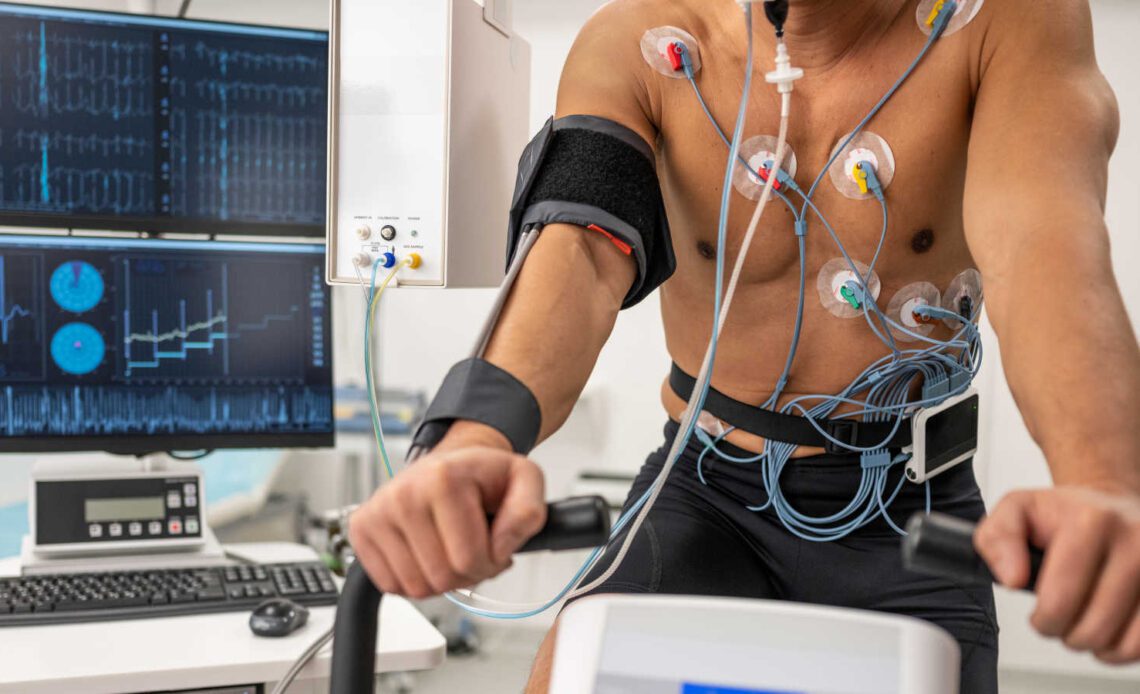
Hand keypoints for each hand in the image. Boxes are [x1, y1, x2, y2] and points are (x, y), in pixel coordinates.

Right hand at [348, 445, 546, 598]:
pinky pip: (390, 586)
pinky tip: (426, 553)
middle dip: (468, 574)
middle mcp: (403, 493)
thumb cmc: (483, 476)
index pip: (469, 560)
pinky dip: (414, 580)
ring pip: (416, 588)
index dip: (492, 562)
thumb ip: (528, 512)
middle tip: (473, 546)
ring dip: (441, 580)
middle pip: (442, 578)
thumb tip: (502, 547)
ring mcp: (377, 512)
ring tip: (450, 548)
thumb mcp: (525, 480)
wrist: (448, 464)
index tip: (495, 543)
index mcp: (443, 479)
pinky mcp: (361, 529)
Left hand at [975, 486, 1139, 663]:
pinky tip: (1111, 629)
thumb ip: (997, 539)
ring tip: (1084, 622)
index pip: (1061, 599)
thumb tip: (1012, 579)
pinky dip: (1123, 649)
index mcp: (1092, 522)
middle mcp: (1136, 542)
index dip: (1043, 620)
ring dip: (1096, 644)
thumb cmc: (1064, 513)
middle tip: (1061, 618)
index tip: (1039, 614)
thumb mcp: (1016, 510)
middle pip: (1093, 628)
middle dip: (1066, 634)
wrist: (1114, 505)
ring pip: (1124, 644)